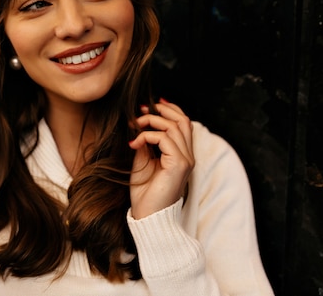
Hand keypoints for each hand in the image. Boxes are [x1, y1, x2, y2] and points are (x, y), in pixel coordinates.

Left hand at [128, 99, 193, 219]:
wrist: (148, 215)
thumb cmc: (145, 193)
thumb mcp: (143, 162)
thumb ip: (146, 145)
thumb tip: (141, 129)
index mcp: (182, 155)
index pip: (184, 124)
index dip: (170, 110)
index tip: (151, 106)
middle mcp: (188, 156)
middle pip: (183, 120)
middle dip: (161, 111)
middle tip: (141, 111)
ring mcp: (186, 160)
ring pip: (174, 127)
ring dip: (152, 121)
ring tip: (135, 125)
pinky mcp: (179, 165)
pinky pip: (165, 139)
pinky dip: (147, 136)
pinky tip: (135, 144)